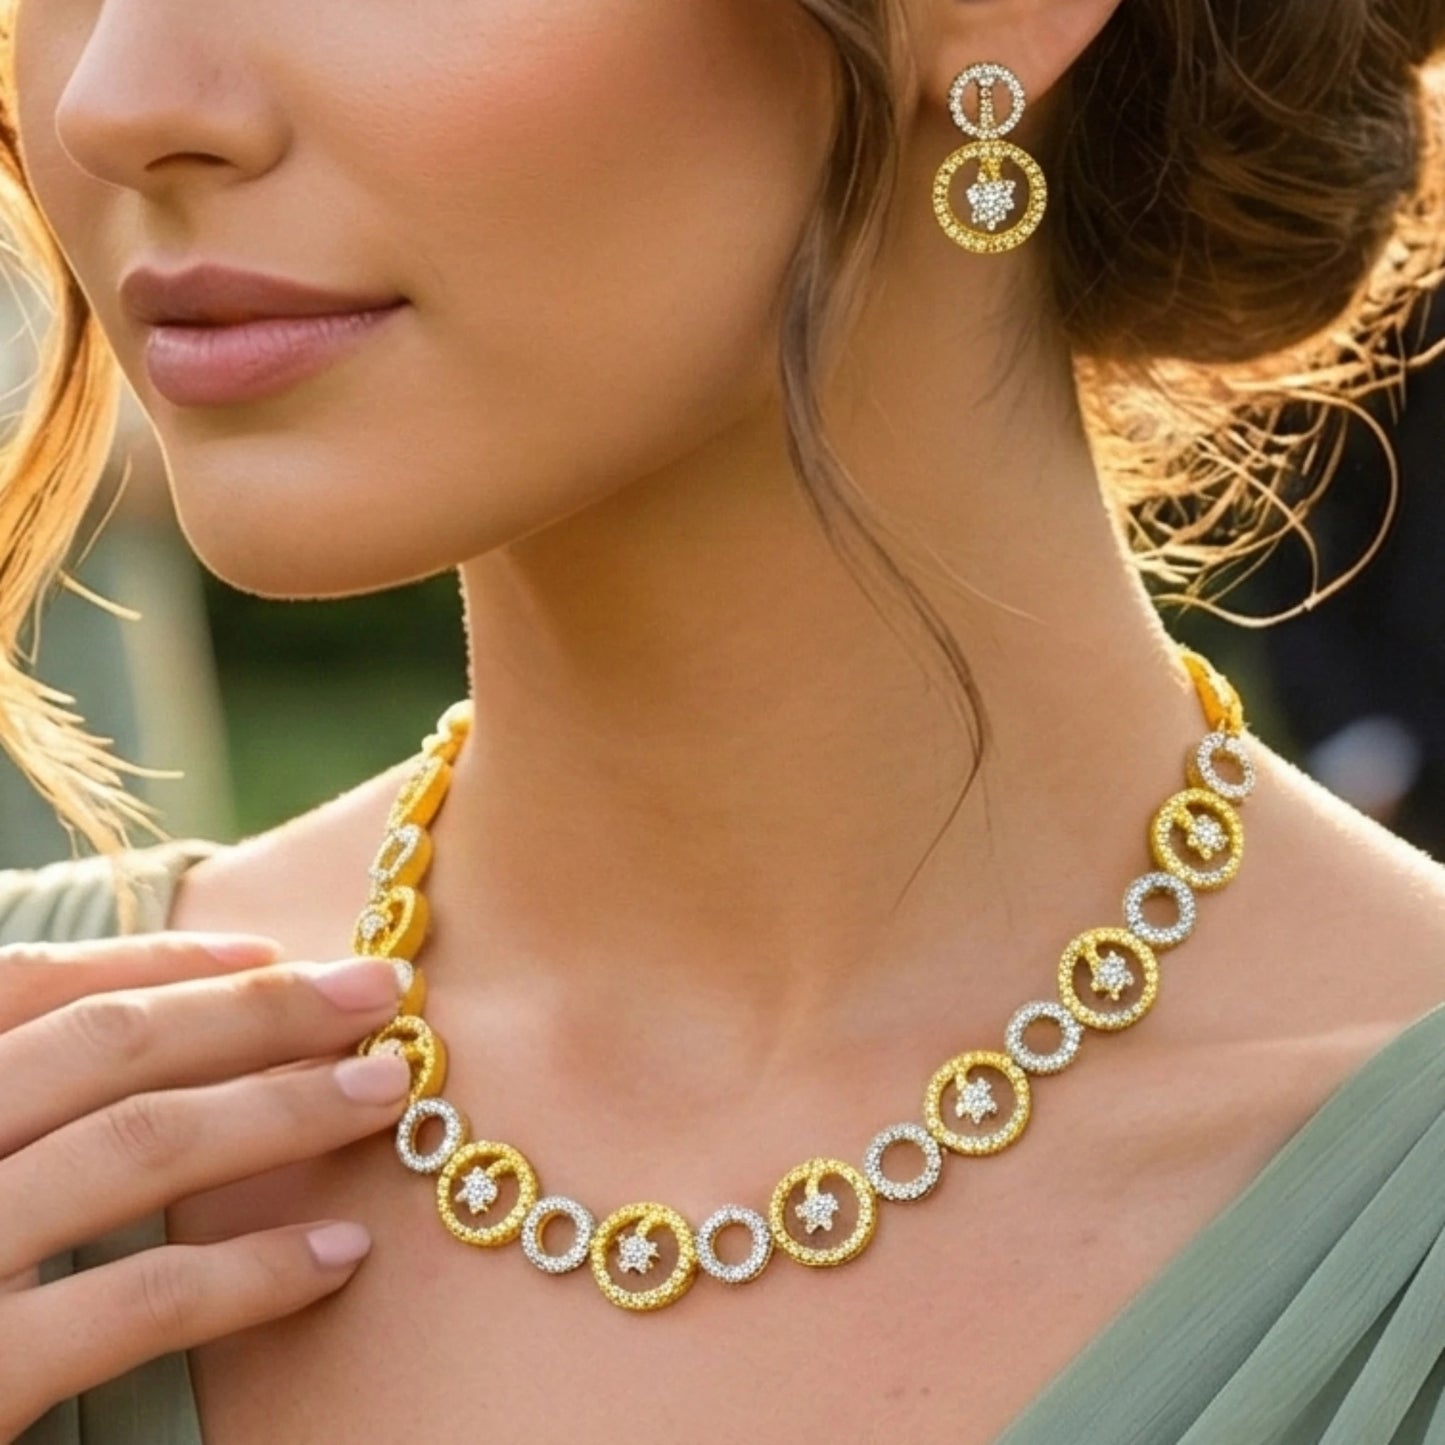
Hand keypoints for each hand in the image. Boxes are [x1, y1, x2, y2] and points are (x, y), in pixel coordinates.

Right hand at [0, 933, 412, 1440]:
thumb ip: (16, 1110)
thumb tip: (157, 1032)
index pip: (25, 991)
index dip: (156, 962)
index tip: (267, 950)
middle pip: (106, 1049)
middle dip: (257, 1010)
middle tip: (378, 990)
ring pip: (136, 1147)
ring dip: (283, 1110)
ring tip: (387, 1094)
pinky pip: (135, 1300)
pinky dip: (252, 1271)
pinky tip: (340, 1252)